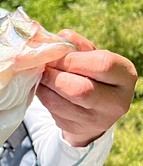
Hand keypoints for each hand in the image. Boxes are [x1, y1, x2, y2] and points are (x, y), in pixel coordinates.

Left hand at [37, 30, 137, 146]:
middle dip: (55, 74)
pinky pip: (52, 110)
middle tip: (43, 65)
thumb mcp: (90, 55)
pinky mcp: (77, 128)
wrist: (91, 108)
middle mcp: (117, 102)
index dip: (72, 58)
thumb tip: (59, 37)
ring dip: (44, 84)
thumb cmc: (90, 73)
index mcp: (125, 76)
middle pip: (80, 89)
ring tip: (40, 74)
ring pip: (61, 102)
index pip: (102, 64)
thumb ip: (77, 45)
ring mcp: (97, 120)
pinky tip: (42, 86)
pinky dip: (42, 95)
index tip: (55, 53)